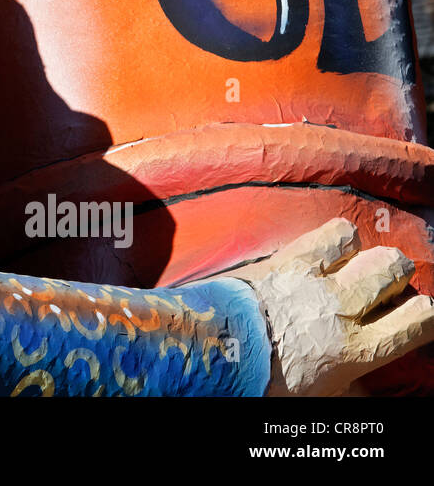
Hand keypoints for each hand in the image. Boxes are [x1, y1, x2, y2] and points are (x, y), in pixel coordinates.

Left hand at [234, 218, 433, 395]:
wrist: (216, 352)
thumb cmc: (265, 381)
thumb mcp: (318, 396)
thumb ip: (350, 385)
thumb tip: (366, 389)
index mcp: (359, 350)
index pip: (421, 319)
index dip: (422, 312)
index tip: (412, 312)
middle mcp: (345, 310)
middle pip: (395, 271)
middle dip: (395, 274)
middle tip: (380, 285)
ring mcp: (316, 281)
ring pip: (367, 248)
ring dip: (365, 254)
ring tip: (352, 265)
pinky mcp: (288, 259)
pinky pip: (330, 233)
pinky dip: (337, 238)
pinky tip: (328, 249)